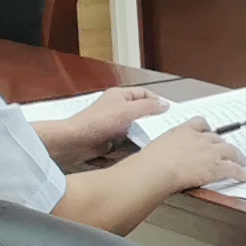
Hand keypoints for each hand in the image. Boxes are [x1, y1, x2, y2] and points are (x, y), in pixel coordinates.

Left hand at [49, 87, 163, 159]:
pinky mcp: (109, 140)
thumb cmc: (99, 122)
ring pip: (134, 129)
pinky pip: (125, 142)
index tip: (169, 113)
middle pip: (140, 113)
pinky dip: (131, 146)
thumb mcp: (128, 111)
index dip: (157, 102)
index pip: (144, 94)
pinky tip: (139, 151)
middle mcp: (116, 108)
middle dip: (151, 121)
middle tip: (165, 130)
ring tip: (154, 142)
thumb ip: (149, 107)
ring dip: (141, 136)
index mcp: (120, 96)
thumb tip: (165, 105)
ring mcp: (112, 125)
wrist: (75, 142)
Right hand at [142, 120, 245, 191]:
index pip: (200, 123)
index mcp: (183, 131)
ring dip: (237, 156)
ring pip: (230, 150)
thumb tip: (163, 153)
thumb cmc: (151, 160)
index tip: (208, 131)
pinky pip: (234, 168)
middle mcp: (200, 138)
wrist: (158, 169)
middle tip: (226, 150)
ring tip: (242, 161)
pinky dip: (241, 173)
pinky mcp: (217, 166)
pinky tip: (244, 176)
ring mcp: (210, 152)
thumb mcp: (158, 146)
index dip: (206, 128)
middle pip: (218, 138)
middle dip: (222, 144)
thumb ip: (166, 146)